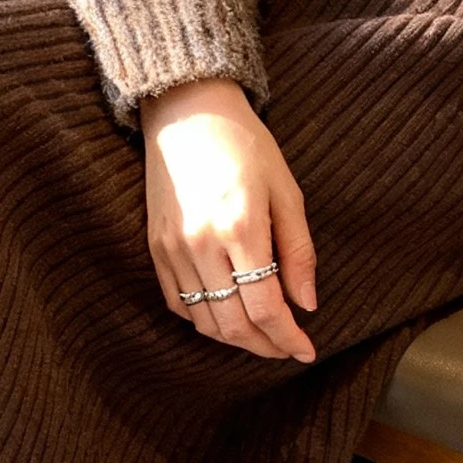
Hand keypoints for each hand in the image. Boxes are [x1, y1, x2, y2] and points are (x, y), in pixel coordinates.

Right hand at [142, 79, 317, 361]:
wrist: (187, 111)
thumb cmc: (245, 145)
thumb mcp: (286, 191)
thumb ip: (299, 251)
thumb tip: (306, 304)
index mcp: (241, 228)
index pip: (266, 307)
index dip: (288, 338)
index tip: (307, 351)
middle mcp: (201, 244)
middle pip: (234, 323)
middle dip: (265, 346)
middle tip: (287, 349)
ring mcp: (173, 248)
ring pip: (204, 321)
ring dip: (235, 339)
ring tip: (261, 337)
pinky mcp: (155, 247)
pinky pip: (177, 303)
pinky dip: (203, 320)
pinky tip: (226, 316)